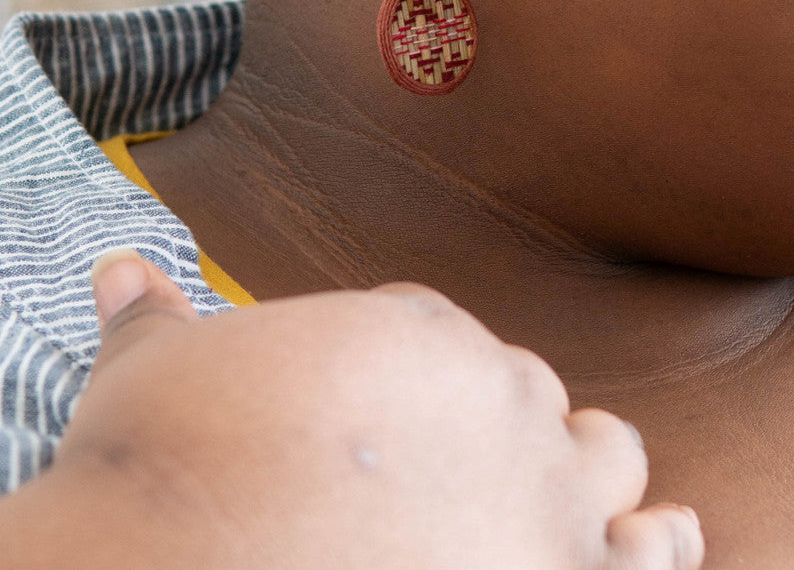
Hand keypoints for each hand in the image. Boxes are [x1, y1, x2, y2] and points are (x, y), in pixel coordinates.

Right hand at [4, 253, 703, 569]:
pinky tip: (650, 548)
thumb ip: (155, 320)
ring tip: (568, 508)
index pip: (444, 341)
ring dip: (589, 478)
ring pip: (607, 459)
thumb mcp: (151, 376)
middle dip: (497, 429)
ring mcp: (542, 492)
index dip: (417, 385)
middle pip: (528, 395)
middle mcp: (496, 396)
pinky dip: (651, 550)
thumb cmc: (161, 474)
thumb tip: (119, 273)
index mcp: (413, 332)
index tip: (389, 425)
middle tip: (458, 478)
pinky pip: (653, 556)